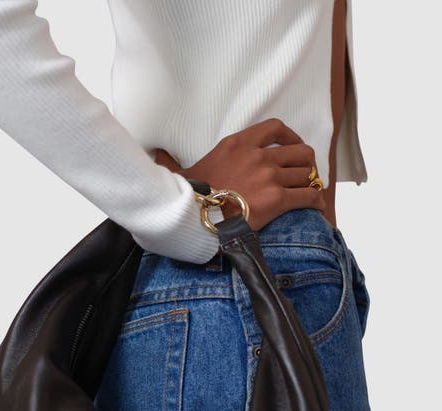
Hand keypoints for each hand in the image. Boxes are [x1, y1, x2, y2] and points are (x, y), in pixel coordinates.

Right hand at [153, 118, 325, 229]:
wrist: (193, 218)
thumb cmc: (188, 198)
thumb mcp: (186, 170)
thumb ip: (178, 160)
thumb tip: (157, 154)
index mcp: (238, 144)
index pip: (275, 128)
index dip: (292, 136)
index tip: (294, 146)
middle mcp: (258, 156)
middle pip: (299, 151)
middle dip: (306, 163)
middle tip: (305, 174)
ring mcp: (269, 176)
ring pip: (306, 173)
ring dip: (311, 183)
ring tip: (311, 192)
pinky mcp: (277, 199)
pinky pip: (308, 196)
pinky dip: (316, 200)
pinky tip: (317, 207)